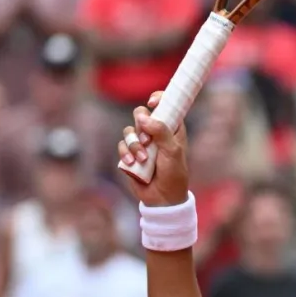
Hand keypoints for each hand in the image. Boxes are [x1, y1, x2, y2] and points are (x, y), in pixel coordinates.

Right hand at [118, 91, 190, 206]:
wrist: (163, 198)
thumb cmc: (173, 173)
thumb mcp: (172, 151)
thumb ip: (160, 131)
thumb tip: (143, 117)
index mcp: (171, 129)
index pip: (165, 106)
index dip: (158, 99)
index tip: (152, 103)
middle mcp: (155, 133)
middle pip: (140, 114)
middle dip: (140, 124)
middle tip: (147, 138)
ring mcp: (142, 143)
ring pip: (128, 130)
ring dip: (134, 144)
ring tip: (143, 159)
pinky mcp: (130, 154)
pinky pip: (121, 145)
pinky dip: (125, 153)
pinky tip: (132, 163)